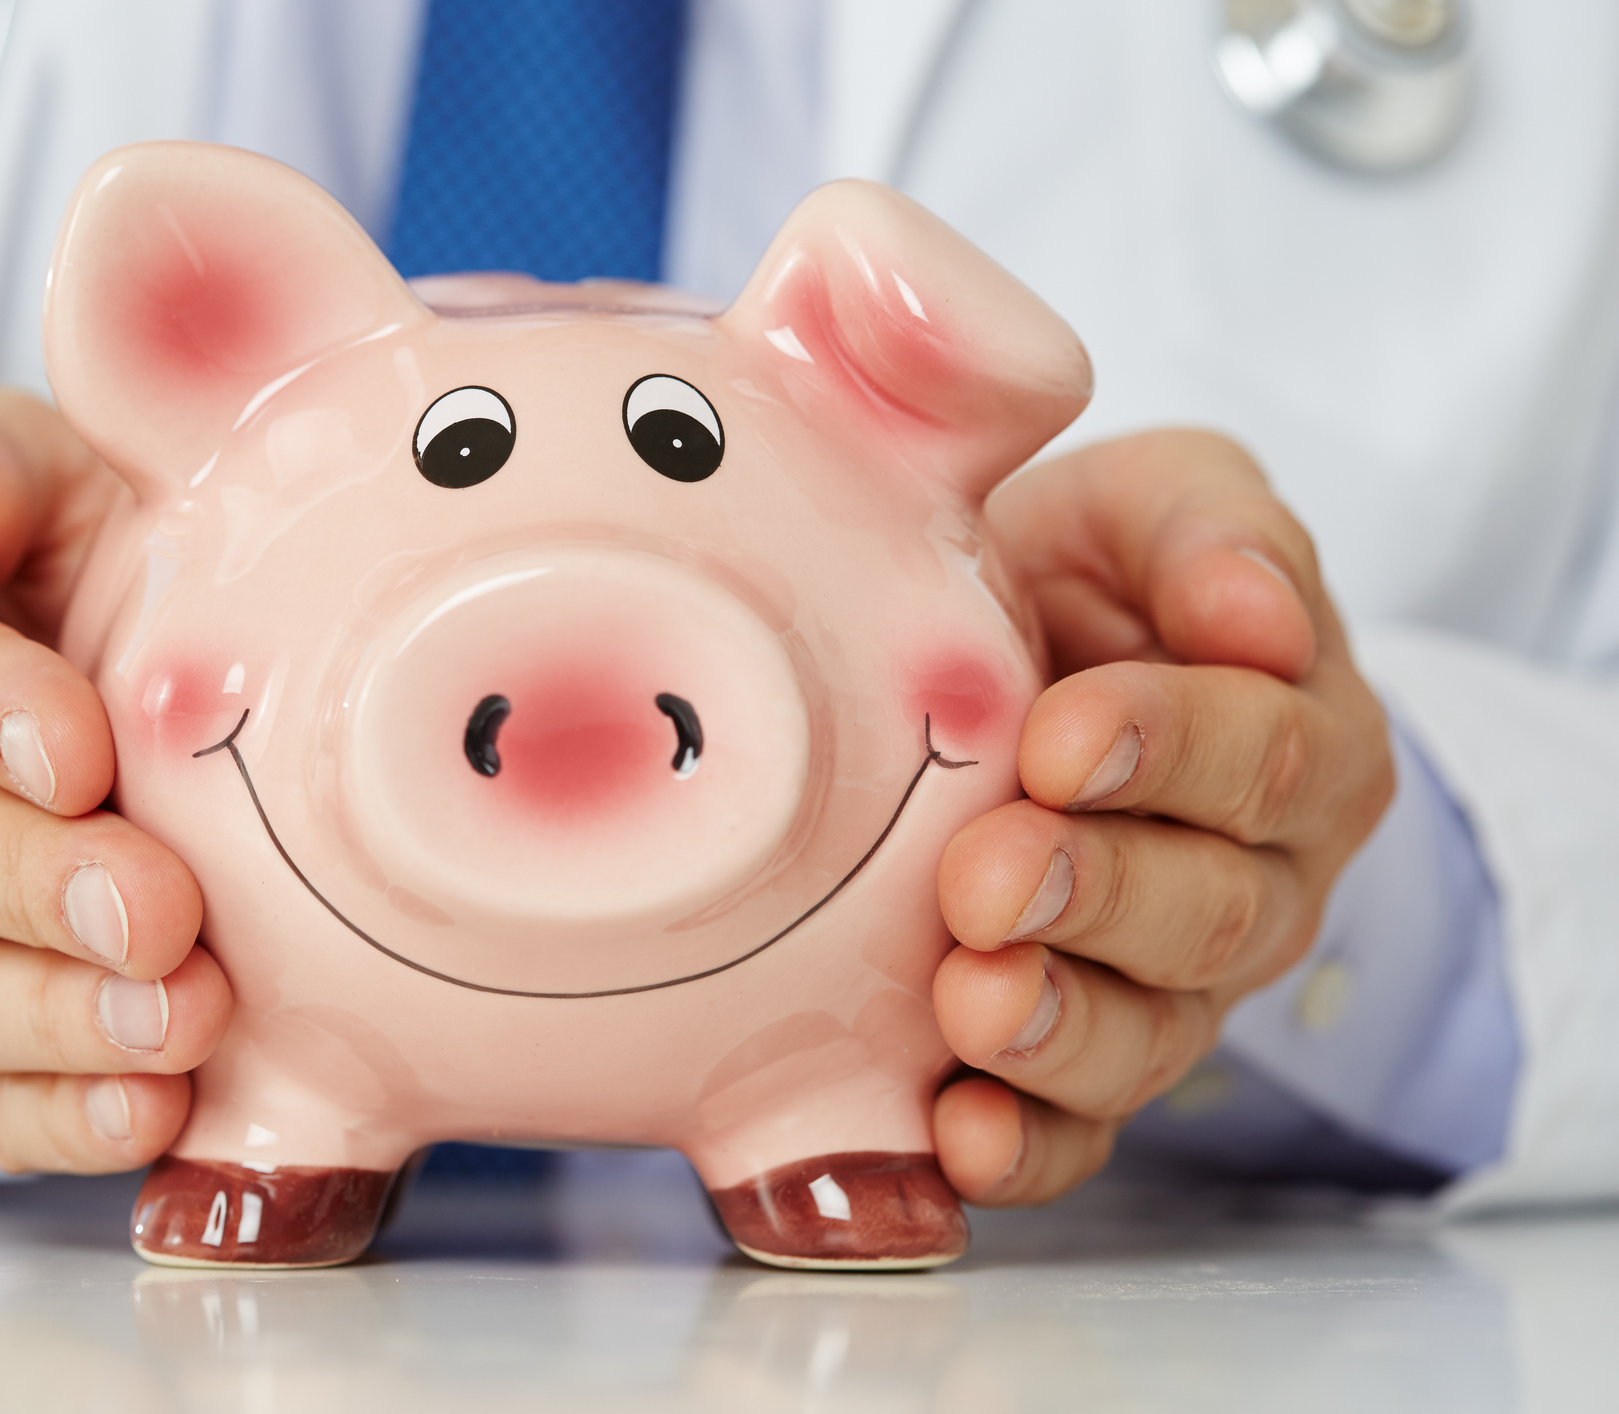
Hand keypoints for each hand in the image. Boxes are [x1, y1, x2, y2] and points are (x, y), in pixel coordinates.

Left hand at [930, 429, 1394, 1204]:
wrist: (1005, 673)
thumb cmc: (1087, 584)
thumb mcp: (1150, 510)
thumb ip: (1205, 529)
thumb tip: (1252, 608)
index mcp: (1297, 739)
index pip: (1263, 755)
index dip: (1169, 750)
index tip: (1061, 741)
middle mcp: (1256, 882)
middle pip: (1208, 912)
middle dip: (1096, 897)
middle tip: (985, 879)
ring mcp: (1171, 989)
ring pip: (1147, 1036)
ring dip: (1056, 1030)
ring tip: (971, 1005)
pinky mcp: (1083, 1066)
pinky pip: (1076, 1132)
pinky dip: (1023, 1145)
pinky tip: (956, 1135)